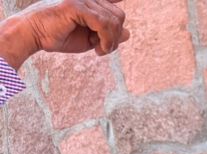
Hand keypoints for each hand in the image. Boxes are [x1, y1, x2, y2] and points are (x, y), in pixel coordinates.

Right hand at [0, 0, 127, 66]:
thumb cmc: (58, 36)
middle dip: (116, 36)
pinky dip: (106, 40)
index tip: (121, 15)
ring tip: (100, 50)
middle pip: (119, 15)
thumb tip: (128, 33)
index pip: (113, 2)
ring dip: (111, 41)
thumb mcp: (89, 38)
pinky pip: (103, 23)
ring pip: (113, 20)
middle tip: (104, 48)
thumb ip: (108, 34)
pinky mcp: (75, 5)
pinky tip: (98, 50)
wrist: (33, 35)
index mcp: (88, 1)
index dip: (118, 8)